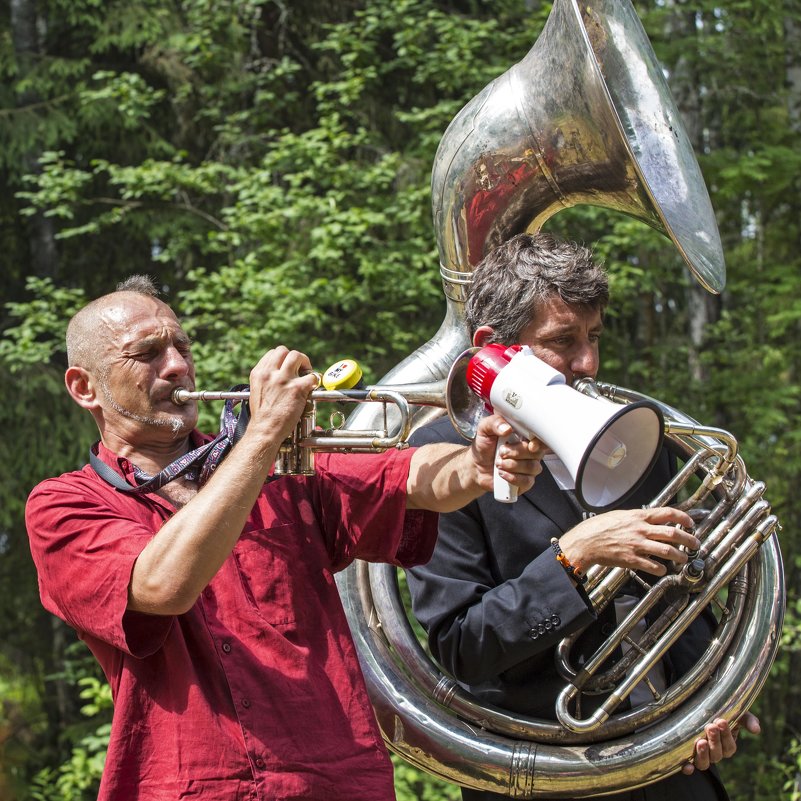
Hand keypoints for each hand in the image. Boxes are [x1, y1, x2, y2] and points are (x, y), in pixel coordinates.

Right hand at [246, 346, 318, 442]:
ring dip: (305, 364)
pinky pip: (312, 377)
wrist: (264, 430)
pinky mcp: (296, 389)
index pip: (273, 353)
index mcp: (259, 373)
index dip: (284, 358)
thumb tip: (280, 372)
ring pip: (297, 356)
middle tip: (301, 368)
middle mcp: (269, 373)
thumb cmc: (262, 415)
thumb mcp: (257, 390)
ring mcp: (283, 379)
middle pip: (284, 351)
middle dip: (295, 358)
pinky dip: (315, 381)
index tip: (289, 367)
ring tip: (307, 375)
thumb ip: (267, 379)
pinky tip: (312, 388)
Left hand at [470, 414, 544, 493]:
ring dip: (513, 466)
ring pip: (533, 468)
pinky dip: (513, 478)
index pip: (541, 438)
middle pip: (537, 453)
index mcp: (524, 437)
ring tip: (498, 463)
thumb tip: (506, 428)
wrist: (476, 466)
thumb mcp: (484, 429)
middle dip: (517, 453)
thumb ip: (494, 423)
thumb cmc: (484, 446)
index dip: (538, 442)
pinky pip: (527, 481)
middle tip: (501, 452)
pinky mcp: (524, 481)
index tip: (530, 445)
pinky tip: (502, 473)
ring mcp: (529, 467)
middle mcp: (530, 452)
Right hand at [558, 507, 698, 576]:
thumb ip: (635, 517)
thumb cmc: (597, 528)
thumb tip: (648, 518)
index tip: (690, 523)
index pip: (668, 514)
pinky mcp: (632, 560)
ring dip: (680, 556)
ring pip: (667, 551)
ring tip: (683, 559)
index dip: (683, 518)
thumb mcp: (619, 515)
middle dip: (689, 540)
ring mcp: (637, 545)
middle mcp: (641, 530)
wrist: (585, 542)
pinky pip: (653, 566)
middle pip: (673, 533)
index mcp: (638, 516)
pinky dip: (661, 569)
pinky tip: (662, 569)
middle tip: (695, 544)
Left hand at [682, 712, 760, 773]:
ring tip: (701, 741)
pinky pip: (688, 766)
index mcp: (726, 745)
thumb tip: (756, 730)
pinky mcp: (687, 754)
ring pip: (704, 763)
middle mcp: (714, 753)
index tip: (721, 721)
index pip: (729, 746)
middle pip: (717, 754)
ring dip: (703, 754)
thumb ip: (747, 720)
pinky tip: (687, 766)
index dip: (726, 736)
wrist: (699, 707)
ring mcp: (701, 754)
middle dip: (715, 741)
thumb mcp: (736, 713)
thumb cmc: (721, 711)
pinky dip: (688, 768)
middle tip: (710, 726)